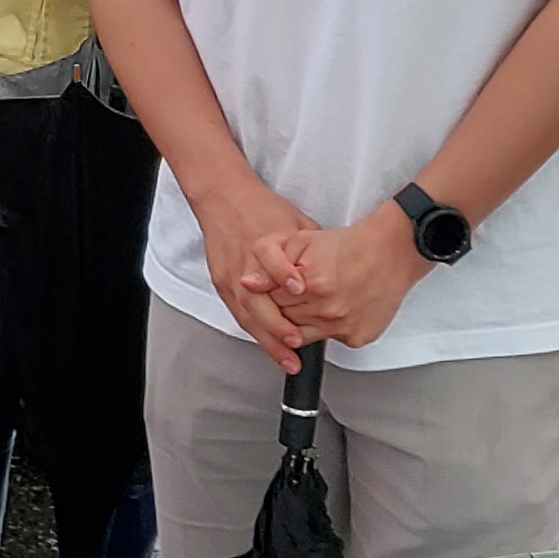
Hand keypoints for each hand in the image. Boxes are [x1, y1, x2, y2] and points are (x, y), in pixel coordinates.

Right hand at [185, 168, 317, 367]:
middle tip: (297, 342)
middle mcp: (244, 263)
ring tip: (287, 359)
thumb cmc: (262, 209)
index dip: (286, 276)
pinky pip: (238, 314)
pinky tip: (270, 347)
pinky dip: (256, 333)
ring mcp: (230, 276)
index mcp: (263, 243)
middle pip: (256, 300)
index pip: (271, 262)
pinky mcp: (222, 283)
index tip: (303, 291)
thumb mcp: (296, 223)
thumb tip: (336, 273)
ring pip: (247, 315)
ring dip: (268, 340)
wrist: (225, 199)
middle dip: (277, 324)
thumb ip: (311, 253)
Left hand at [246, 216, 433, 355]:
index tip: (281, 285)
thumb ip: (270, 262)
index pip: (271, 301)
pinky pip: (329, 339)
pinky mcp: (357, 338)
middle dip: (286, 306)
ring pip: (303, 334)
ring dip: (303, 319)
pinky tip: (335, 307)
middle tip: (301, 290)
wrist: (391, 252)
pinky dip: (327, 327)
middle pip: (285, 319)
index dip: (273, 291)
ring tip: (316, 298)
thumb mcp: (301, 241)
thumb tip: (248, 284)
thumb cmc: (348, 245)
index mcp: (311, 284)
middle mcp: (328, 309)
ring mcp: (343, 327)